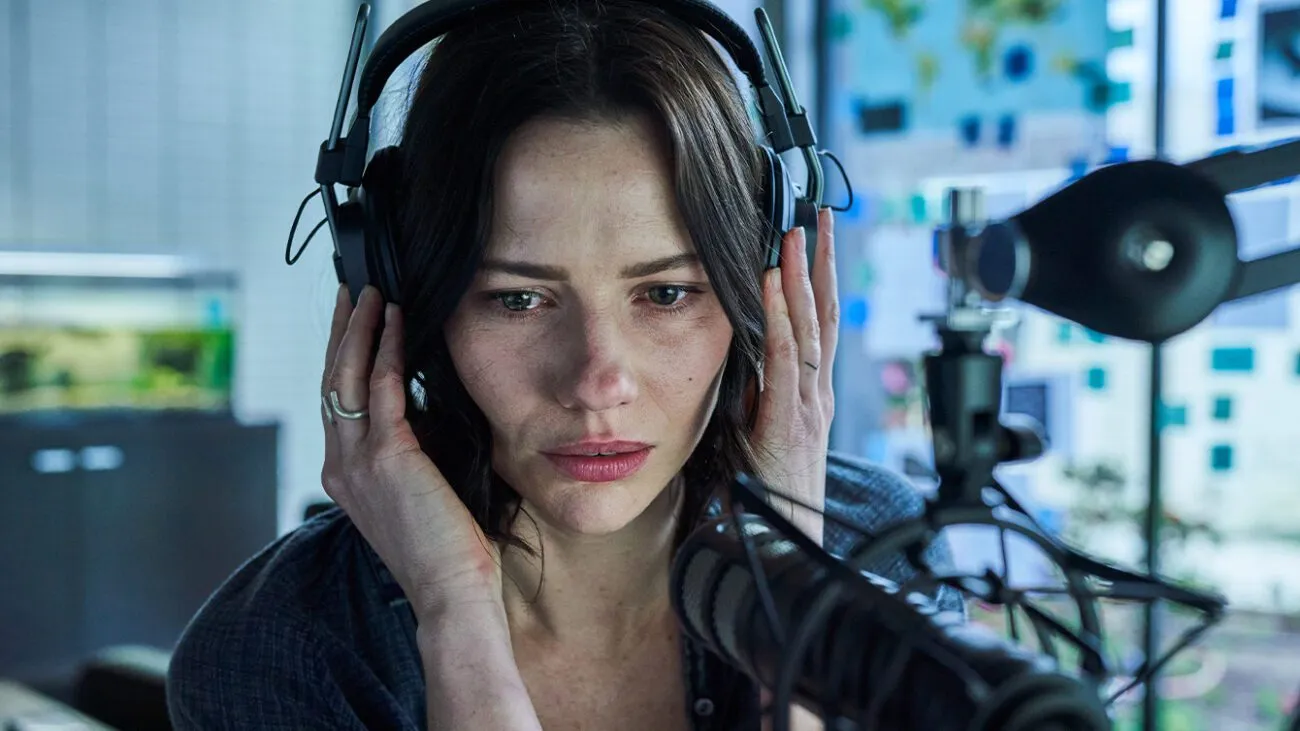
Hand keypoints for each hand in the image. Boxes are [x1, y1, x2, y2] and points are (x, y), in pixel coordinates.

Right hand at [320, 285, 502, 619]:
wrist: (451, 595)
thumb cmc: (448, 551)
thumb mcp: (422, 489)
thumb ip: (416, 448)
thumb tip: (430, 405)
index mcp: (346, 476)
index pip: (337, 400)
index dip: (343, 356)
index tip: (353, 320)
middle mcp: (341, 465)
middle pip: (331, 380)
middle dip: (340, 330)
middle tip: (351, 290)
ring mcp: (357, 462)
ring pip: (347, 377)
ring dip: (359, 328)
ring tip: (370, 291)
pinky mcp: (387, 458)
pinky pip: (382, 388)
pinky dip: (387, 349)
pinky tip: (396, 320)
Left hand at [751, 208, 837, 545]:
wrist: (785, 547)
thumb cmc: (766, 496)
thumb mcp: (757, 435)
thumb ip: (753, 397)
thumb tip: (735, 361)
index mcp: (808, 394)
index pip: (815, 324)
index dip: (813, 279)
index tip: (807, 238)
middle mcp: (814, 392)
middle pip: (822, 313)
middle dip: (819, 261)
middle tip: (817, 214)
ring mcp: (806, 404)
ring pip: (808, 326)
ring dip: (800, 276)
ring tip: (795, 232)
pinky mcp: (788, 419)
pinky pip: (785, 357)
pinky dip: (778, 316)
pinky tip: (771, 282)